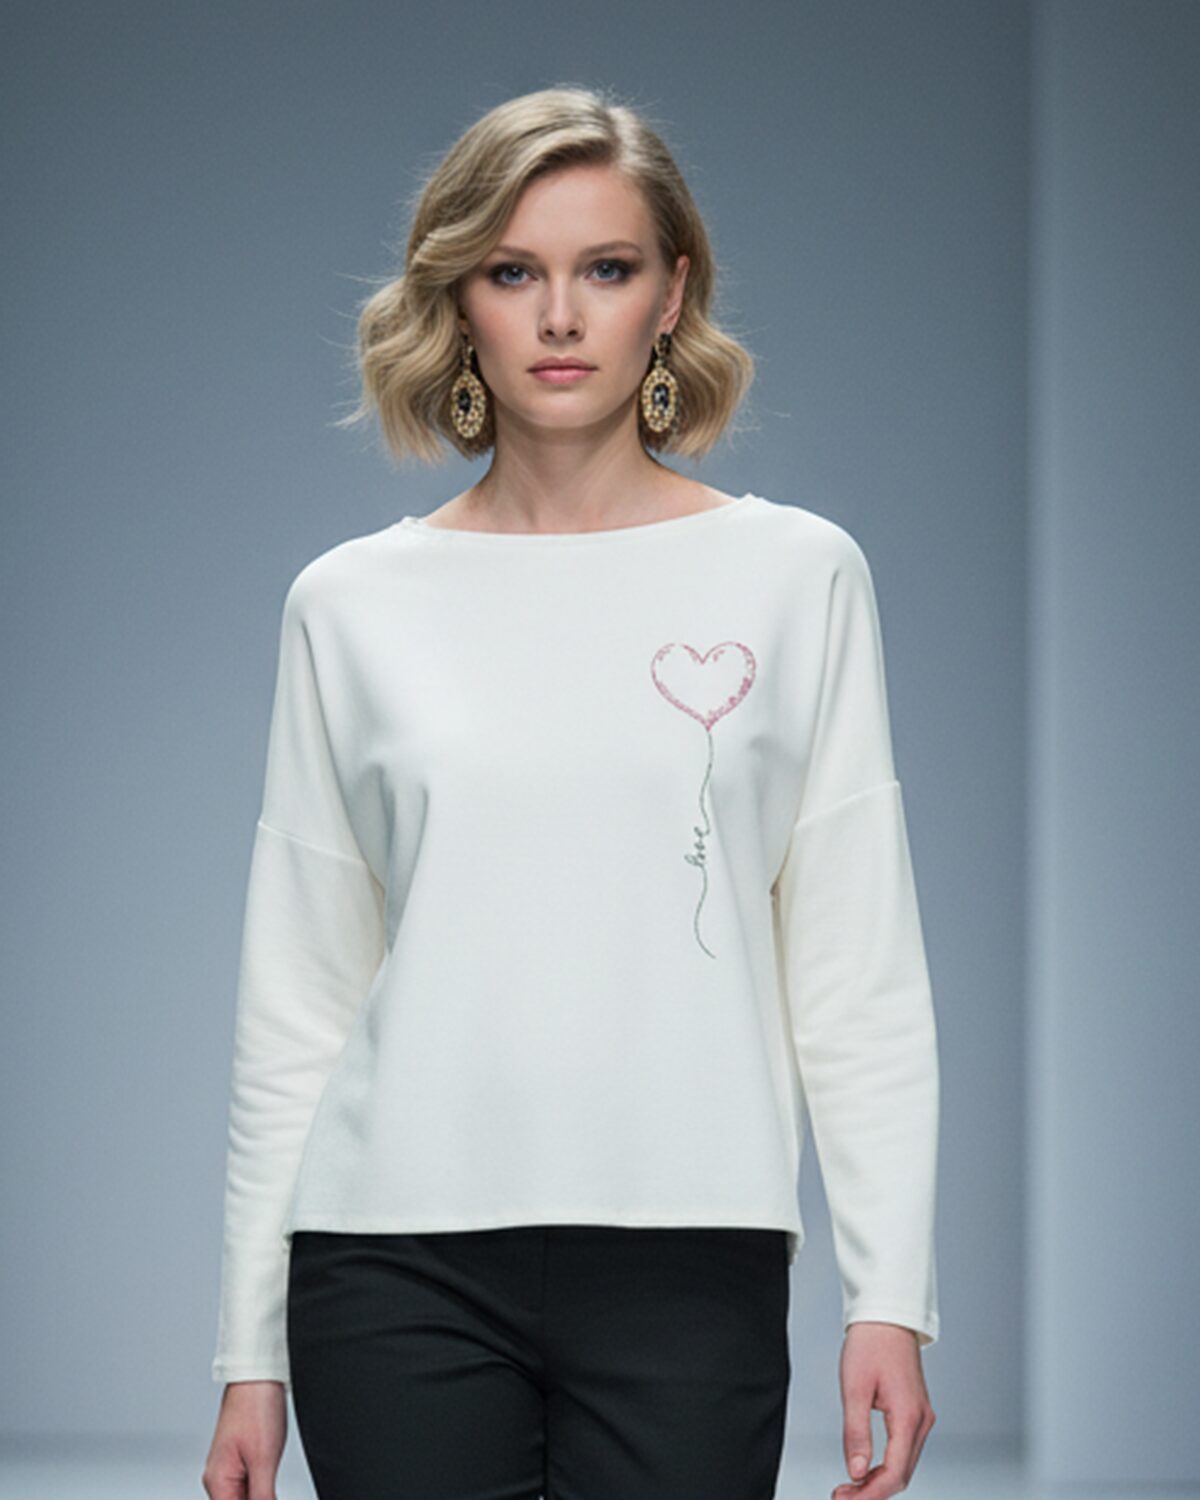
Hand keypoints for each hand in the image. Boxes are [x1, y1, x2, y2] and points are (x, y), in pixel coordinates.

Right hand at [202, 1380, 287, 1499]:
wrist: (257, 1376)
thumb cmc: (255, 1408)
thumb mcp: (264, 1460)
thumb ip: (263, 1496)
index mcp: (217, 1482)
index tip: (270, 1497)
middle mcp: (218, 1477)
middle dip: (259, 1499)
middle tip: (272, 1488)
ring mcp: (228, 1468)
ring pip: (243, 1496)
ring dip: (261, 1495)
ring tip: (271, 1479)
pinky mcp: (239, 1459)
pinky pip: (248, 1484)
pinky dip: (260, 1488)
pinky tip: (271, 1480)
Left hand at [831, 1322, 935, 1498]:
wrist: (886, 1317)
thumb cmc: (870, 1344)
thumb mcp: (854, 1387)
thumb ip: (856, 1433)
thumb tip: (855, 1472)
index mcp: (908, 1416)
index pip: (894, 1473)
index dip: (869, 1494)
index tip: (844, 1499)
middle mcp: (921, 1421)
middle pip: (901, 1475)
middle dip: (872, 1492)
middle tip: (841, 1497)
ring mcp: (921, 1417)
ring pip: (904, 1466)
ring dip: (878, 1481)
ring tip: (849, 1487)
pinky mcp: (915, 1412)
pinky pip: (904, 1451)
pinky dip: (886, 1466)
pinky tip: (865, 1468)